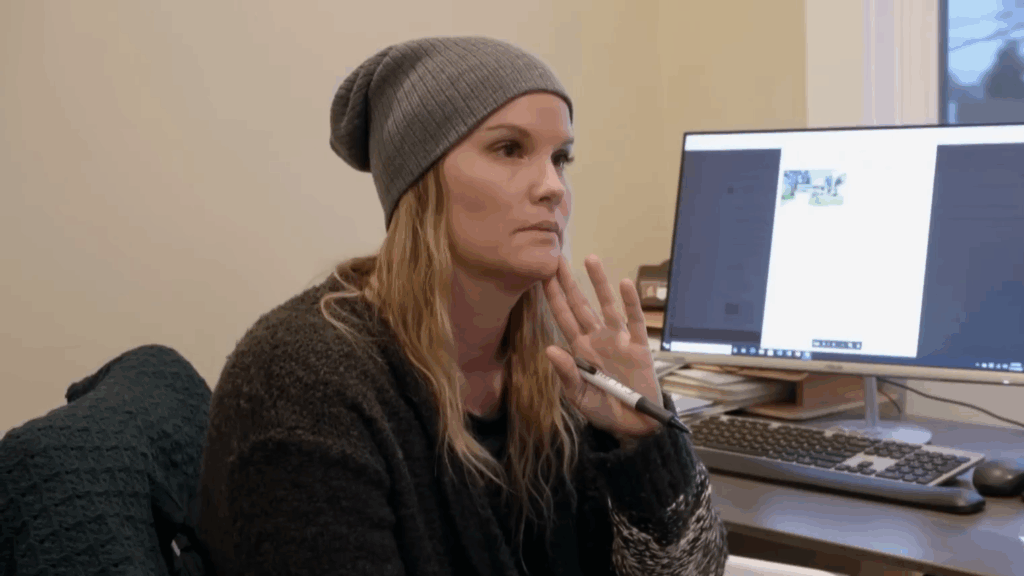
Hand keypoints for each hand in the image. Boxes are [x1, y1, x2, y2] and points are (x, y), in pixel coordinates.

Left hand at [543, 254, 662, 441]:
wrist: (633, 426)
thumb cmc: (603, 410)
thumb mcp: (579, 396)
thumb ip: (567, 373)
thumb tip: (549, 349)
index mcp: (579, 349)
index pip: (562, 317)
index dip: (552, 297)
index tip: (541, 275)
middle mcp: (597, 339)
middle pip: (580, 305)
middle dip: (569, 282)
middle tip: (558, 257)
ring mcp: (618, 340)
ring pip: (607, 306)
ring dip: (599, 283)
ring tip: (590, 259)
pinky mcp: (639, 347)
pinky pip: (634, 321)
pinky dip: (630, 302)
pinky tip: (624, 283)